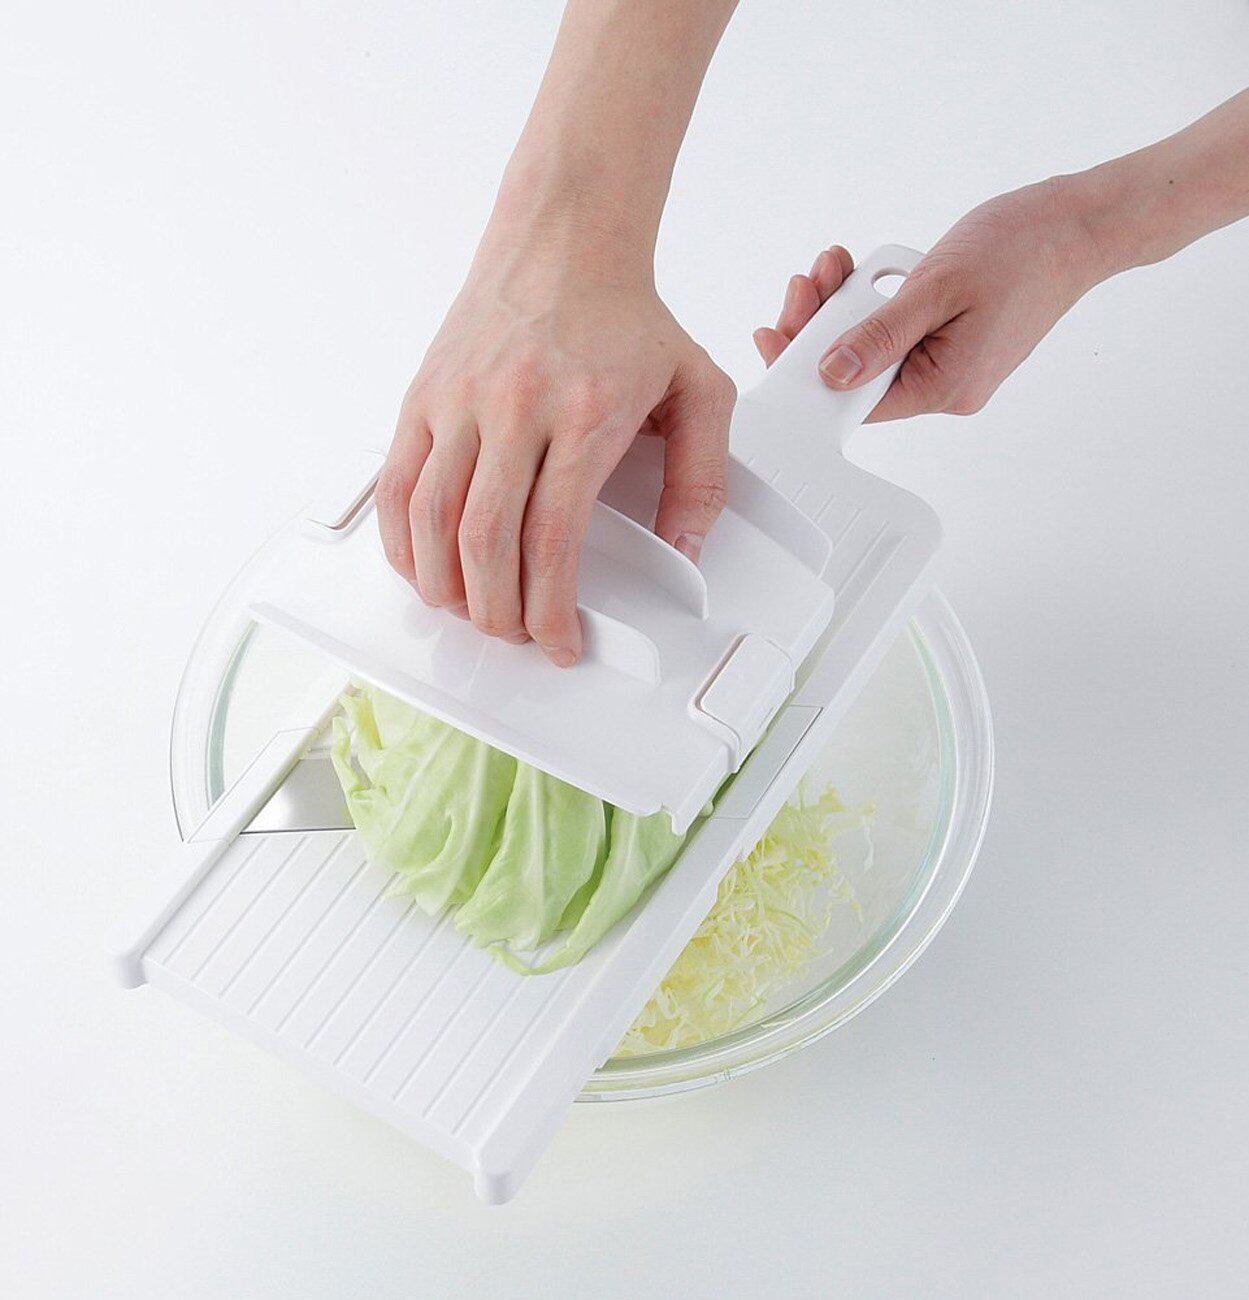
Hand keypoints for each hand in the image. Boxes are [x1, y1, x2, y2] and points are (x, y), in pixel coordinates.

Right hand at [377, 240, 734, 667]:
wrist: (564, 241)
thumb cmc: (627, 318)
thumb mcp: (698, 389)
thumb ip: (702, 475)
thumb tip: (684, 550)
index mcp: (586, 414)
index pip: (554, 538)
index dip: (550, 608)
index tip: (557, 641)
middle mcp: (515, 407)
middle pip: (485, 540)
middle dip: (496, 611)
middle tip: (513, 634)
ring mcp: (459, 401)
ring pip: (430, 519)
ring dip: (444, 585)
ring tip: (469, 612)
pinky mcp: (423, 395)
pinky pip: (394, 483)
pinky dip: (400, 540)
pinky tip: (422, 569)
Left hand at [753, 179, 1104, 419]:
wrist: (1080, 224)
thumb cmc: (1023, 247)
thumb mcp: (938, 288)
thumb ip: (880, 335)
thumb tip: (832, 373)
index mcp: (943, 388)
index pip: (854, 400)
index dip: (807, 370)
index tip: (774, 335)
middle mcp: (944, 388)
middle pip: (858, 372)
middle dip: (822, 325)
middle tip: (807, 281)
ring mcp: (949, 366)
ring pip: (873, 347)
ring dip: (845, 306)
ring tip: (834, 264)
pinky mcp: (950, 341)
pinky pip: (896, 330)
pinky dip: (875, 302)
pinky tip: (864, 271)